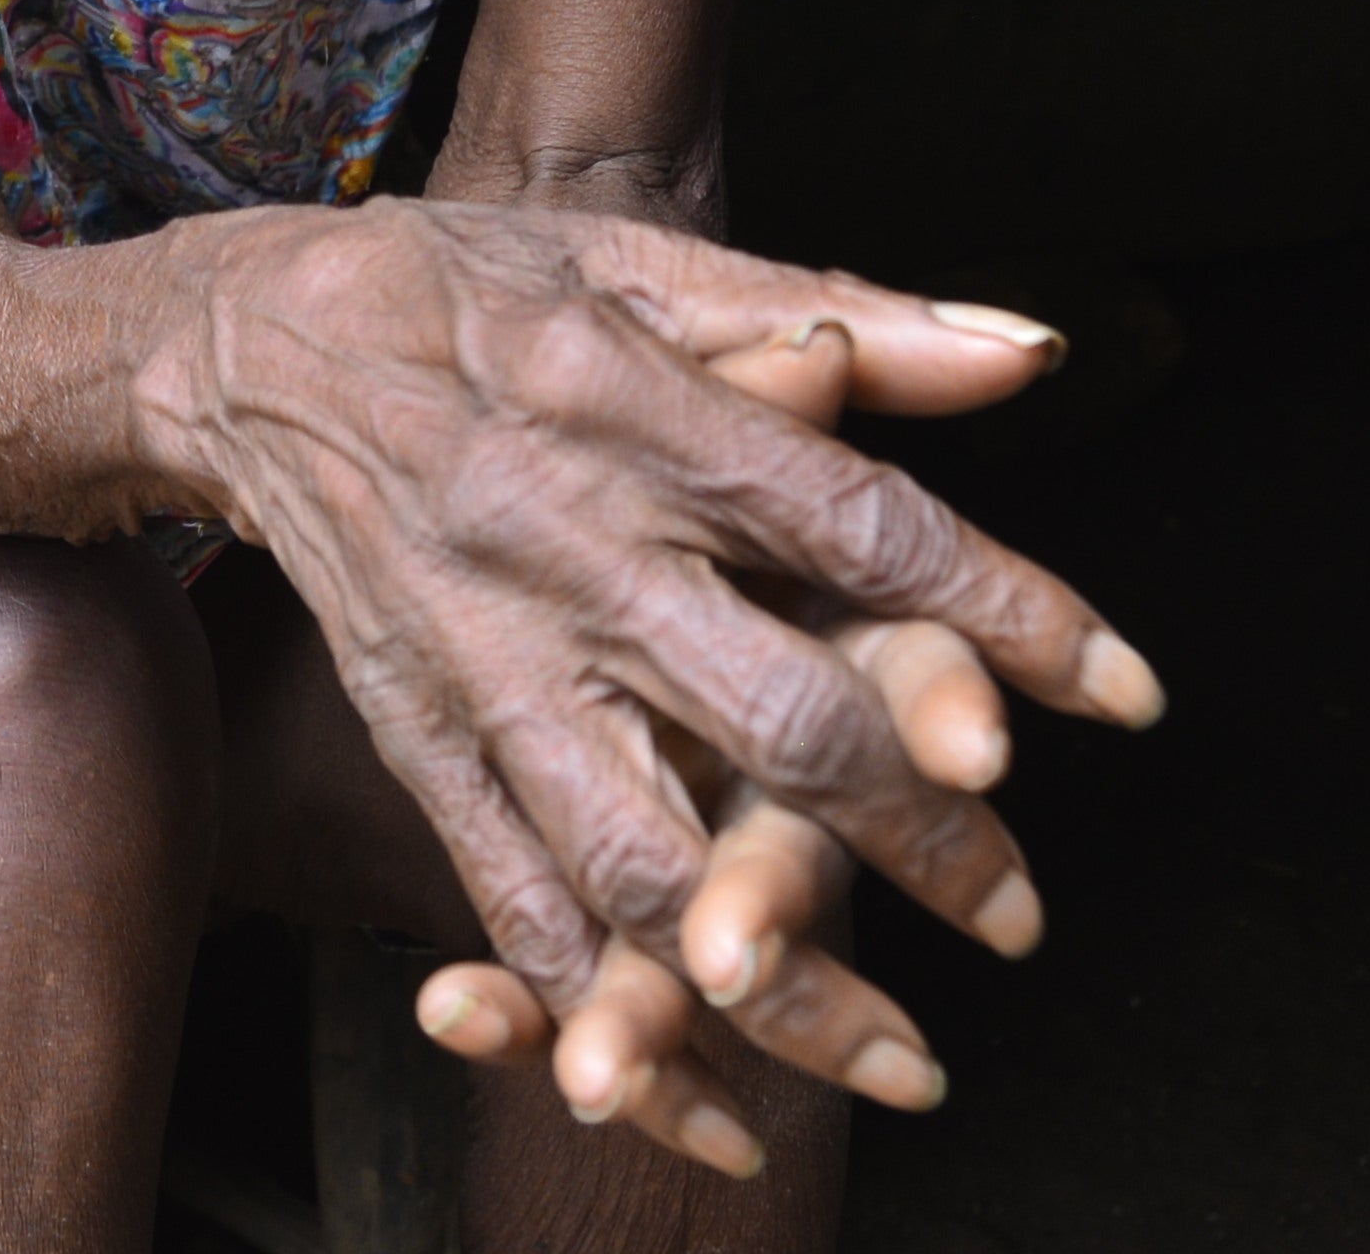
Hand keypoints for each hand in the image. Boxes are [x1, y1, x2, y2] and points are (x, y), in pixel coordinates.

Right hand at [127, 203, 1161, 1058]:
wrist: (242, 346)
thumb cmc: (473, 290)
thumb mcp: (648, 262)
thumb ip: (848, 316)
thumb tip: (1033, 349)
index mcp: (639, 414)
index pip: (859, 528)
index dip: (1008, 614)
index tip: (1128, 697)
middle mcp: (568, 553)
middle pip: (773, 716)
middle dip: (919, 834)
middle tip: (1021, 915)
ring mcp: (485, 665)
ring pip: (642, 860)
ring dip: (781, 982)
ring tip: (903, 1062)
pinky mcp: (419, 745)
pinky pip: (518, 912)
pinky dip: (608, 1025)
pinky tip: (701, 1107)